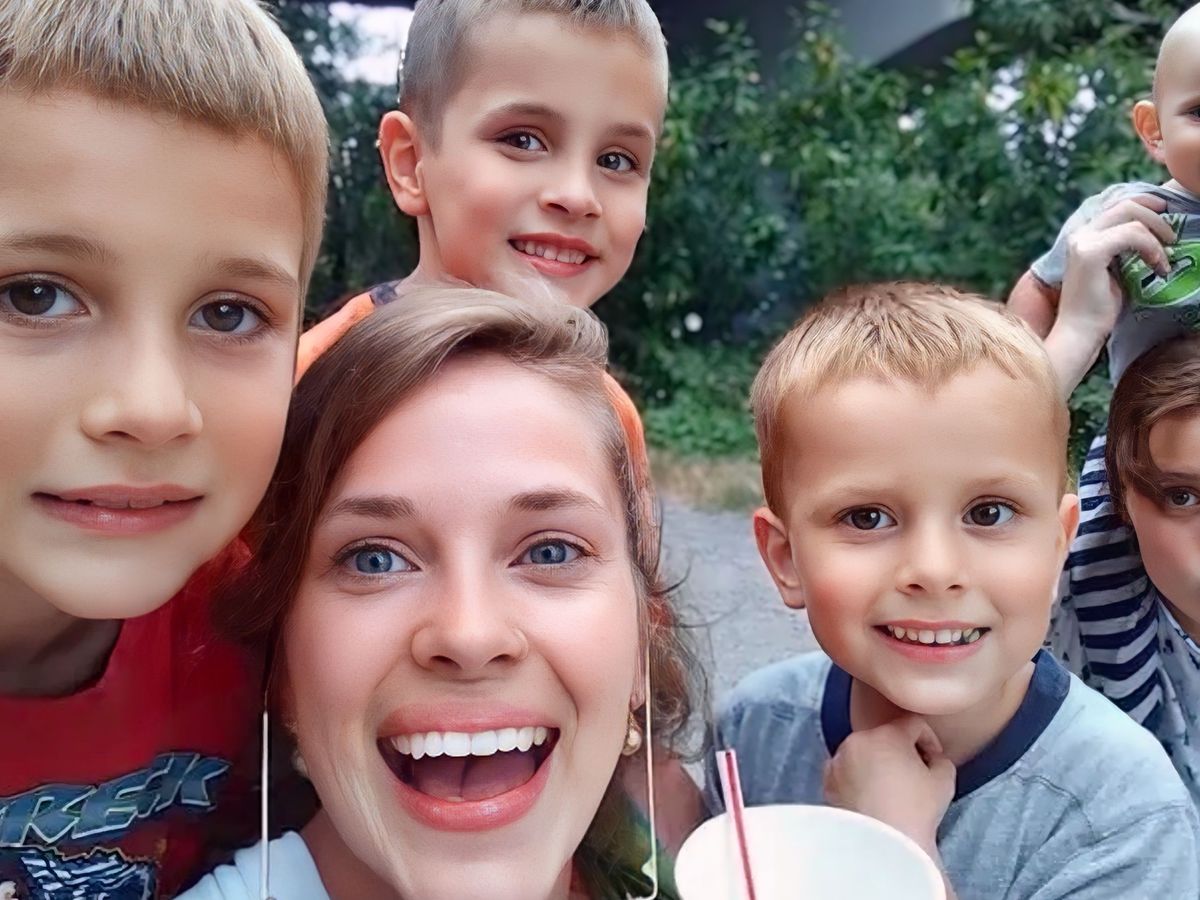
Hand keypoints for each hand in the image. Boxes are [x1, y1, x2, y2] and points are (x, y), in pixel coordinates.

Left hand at [823, 715, 954, 857]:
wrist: (883, 846)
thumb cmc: (915, 812)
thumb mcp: (944, 780)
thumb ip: (941, 759)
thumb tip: (931, 758)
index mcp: (886, 735)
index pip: (912, 724)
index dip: (929, 740)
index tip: (933, 759)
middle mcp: (857, 741)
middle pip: (885, 737)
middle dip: (901, 752)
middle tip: (914, 776)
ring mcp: (838, 761)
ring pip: (864, 753)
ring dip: (878, 763)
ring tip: (891, 790)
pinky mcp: (827, 781)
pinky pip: (847, 771)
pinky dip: (859, 778)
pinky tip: (872, 798)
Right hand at [1059, 193, 1172, 334]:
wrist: (1079, 332)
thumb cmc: (1099, 309)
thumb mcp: (1116, 270)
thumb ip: (1125, 249)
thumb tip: (1151, 235)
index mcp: (1083, 237)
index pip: (1115, 206)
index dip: (1143, 204)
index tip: (1165, 214)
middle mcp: (1080, 234)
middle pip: (1125, 205)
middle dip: (1155, 215)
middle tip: (1172, 237)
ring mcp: (1082, 241)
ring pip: (1130, 214)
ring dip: (1156, 232)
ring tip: (1166, 256)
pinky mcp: (1091, 253)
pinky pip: (1131, 234)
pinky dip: (1151, 247)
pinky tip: (1158, 266)